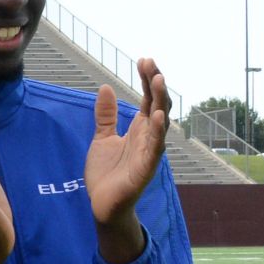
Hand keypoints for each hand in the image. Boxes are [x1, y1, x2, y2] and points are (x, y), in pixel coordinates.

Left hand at [87, 59, 170, 226]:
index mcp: (139, 129)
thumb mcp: (102, 137)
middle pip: (157, 105)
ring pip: (161, 123)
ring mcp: (149, 152)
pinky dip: (157, 132)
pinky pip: (155, 148)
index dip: (147, 80)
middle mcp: (148, 137)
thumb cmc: (107, 172)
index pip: (147, 99)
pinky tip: (156, 116)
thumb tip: (106, 87)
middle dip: (156, 84)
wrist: (103, 203)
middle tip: (151, 63)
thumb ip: (106, 115)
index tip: (144, 60)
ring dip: (160, 102)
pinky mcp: (146, 168)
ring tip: (159, 80)